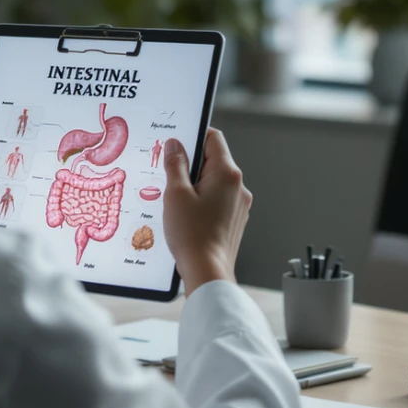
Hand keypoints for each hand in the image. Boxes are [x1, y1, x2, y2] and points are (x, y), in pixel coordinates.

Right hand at [161, 129, 252, 296]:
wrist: (208, 272)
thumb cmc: (192, 235)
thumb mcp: (175, 194)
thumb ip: (175, 164)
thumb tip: (175, 144)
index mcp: (226, 174)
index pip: (213, 138)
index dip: (193, 135)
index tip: (176, 141)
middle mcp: (238, 187)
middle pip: (213, 160)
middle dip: (190, 163)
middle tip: (167, 173)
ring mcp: (239, 204)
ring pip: (214, 181)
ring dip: (195, 183)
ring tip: (175, 199)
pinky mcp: (235, 219)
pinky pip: (217, 199)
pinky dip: (202, 200)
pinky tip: (185, 214)